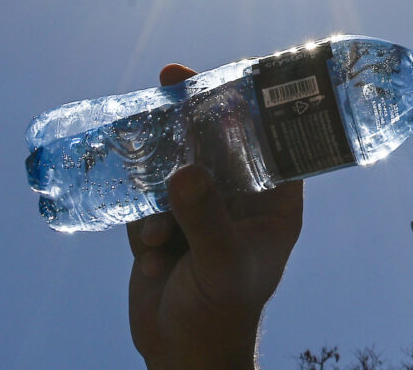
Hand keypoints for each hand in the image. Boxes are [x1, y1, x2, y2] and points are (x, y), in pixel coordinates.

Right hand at [127, 63, 303, 369]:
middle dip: (193, 112)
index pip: (269, 140)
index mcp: (273, 201)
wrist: (182, 356)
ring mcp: (199, 210)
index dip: (250, 104)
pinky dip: (139, 208)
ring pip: (176, 162)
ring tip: (143, 154)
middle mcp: (238, 199)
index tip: (229, 71)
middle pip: (216, 140)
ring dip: (158, 160)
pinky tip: (147, 245)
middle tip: (171, 77)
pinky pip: (146, 196)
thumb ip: (205, 217)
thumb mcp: (222, 263)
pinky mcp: (162, 225)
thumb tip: (185, 172)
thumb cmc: (222, 312)